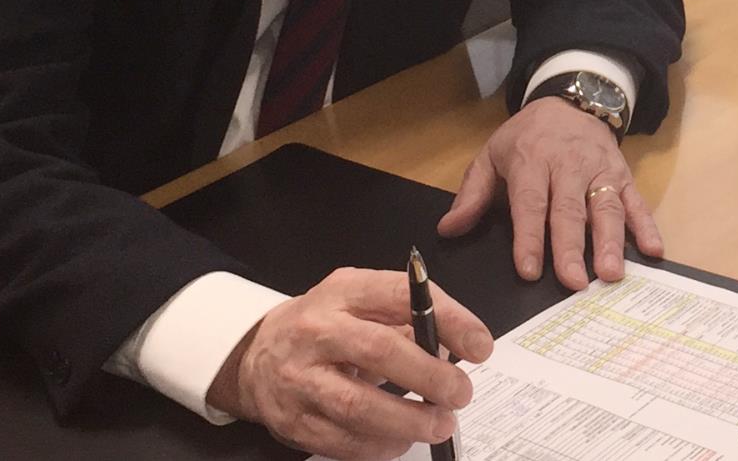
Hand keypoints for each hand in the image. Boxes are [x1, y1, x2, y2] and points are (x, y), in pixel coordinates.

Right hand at [206, 267, 491, 460]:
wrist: (257, 357)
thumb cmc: (324, 326)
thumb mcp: (359, 303)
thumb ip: (405, 318)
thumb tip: (458, 346)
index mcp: (341, 293)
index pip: (398, 296)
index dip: (446, 319)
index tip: (480, 345)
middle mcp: (315, 332)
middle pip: (378, 352)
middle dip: (429, 376)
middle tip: (460, 393)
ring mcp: (300, 379)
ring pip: (358, 407)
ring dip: (409, 421)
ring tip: (439, 424)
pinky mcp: (294, 422)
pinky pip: (343, 443)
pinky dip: (381, 446)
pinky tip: (402, 438)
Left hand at [436, 97, 663, 288]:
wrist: (569, 101)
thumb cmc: (526, 137)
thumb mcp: (492, 155)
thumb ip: (472, 194)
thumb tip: (449, 229)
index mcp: (532, 160)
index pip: (530, 202)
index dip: (529, 237)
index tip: (529, 270)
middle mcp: (568, 165)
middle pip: (569, 209)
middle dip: (571, 247)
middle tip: (573, 283)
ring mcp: (599, 170)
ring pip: (605, 207)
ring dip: (611, 241)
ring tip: (611, 274)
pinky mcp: (622, 175)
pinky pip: (636, 201)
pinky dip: (647, 225)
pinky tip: (653, 250)